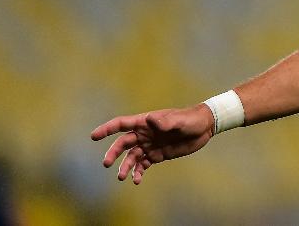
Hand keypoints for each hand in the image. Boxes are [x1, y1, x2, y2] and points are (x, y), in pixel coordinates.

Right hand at [91, 104, 213, 183]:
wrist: (204, 127)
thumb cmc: (191, 119)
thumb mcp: (179, 120)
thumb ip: (165, 122)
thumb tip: (151, 120)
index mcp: (146, 122)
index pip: (122, 124)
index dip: (107, 129)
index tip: (94, 136)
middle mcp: (145, 133)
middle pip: (123, 143)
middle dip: (113, 153)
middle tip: (107, 164)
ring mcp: (150, 145)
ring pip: (131, 157)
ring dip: (125, 166)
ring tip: (123, 177)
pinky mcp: (157, 155)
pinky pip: (143, 165)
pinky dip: (138, 172)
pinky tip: (136, 180)